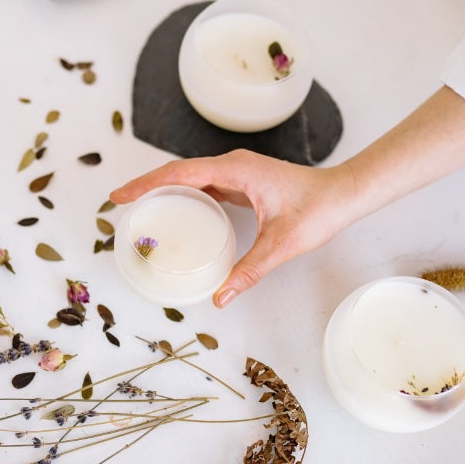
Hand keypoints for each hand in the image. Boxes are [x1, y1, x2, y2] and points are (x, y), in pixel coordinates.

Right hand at [109, 149, 350, 306]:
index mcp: (236, 170)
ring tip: (142, 211)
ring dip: (166, 191)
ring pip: (192, 178)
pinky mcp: (244, 182)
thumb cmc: (318, 210)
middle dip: (148, 187)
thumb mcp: (280, 244)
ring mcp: (238, 173)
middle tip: (121, 206)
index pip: (179, 174)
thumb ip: (249, 271)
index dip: (146, 184)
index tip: (120, 196)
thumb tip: (219, 297)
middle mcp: (233, 166)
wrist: (344, 195)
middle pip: (179, 173)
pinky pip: (207, 186)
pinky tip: (180, 215)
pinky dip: (187, 197)